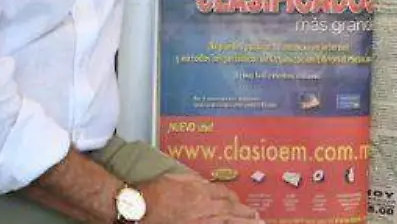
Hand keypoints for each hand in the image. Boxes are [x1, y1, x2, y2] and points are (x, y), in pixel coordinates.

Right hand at [137, 172, 260, 223]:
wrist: (138, 207)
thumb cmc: (154, 191)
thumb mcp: (176, 177)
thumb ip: (194, 180)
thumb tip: (205, 184)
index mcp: (200, 190)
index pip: (223, 194)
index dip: (234, 199)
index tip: (240, 204)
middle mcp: (204, 206)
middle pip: (231, 210)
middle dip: (246, 214)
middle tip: (258, 217)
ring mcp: (200, 221)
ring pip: (227, 222)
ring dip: (244, 223)